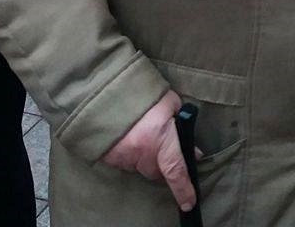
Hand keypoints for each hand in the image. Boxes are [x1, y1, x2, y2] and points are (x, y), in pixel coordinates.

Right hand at [101, 91, 195, 211]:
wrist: (104, 90)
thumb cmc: (142, 92)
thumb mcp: (169, 103)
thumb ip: (181, 125)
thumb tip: (191, 148)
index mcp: (161, 139)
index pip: (177, 171)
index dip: (184, 190)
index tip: (188, 203)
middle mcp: (143, 153)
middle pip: (157, 171)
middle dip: (162, 162)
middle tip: (162, 144)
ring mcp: (125, 157)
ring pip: (141, 167)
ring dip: (145, 157)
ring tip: (142, 134)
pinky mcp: (110, 157)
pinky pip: (125, 162)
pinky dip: (129, 153)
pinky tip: (128, 136)